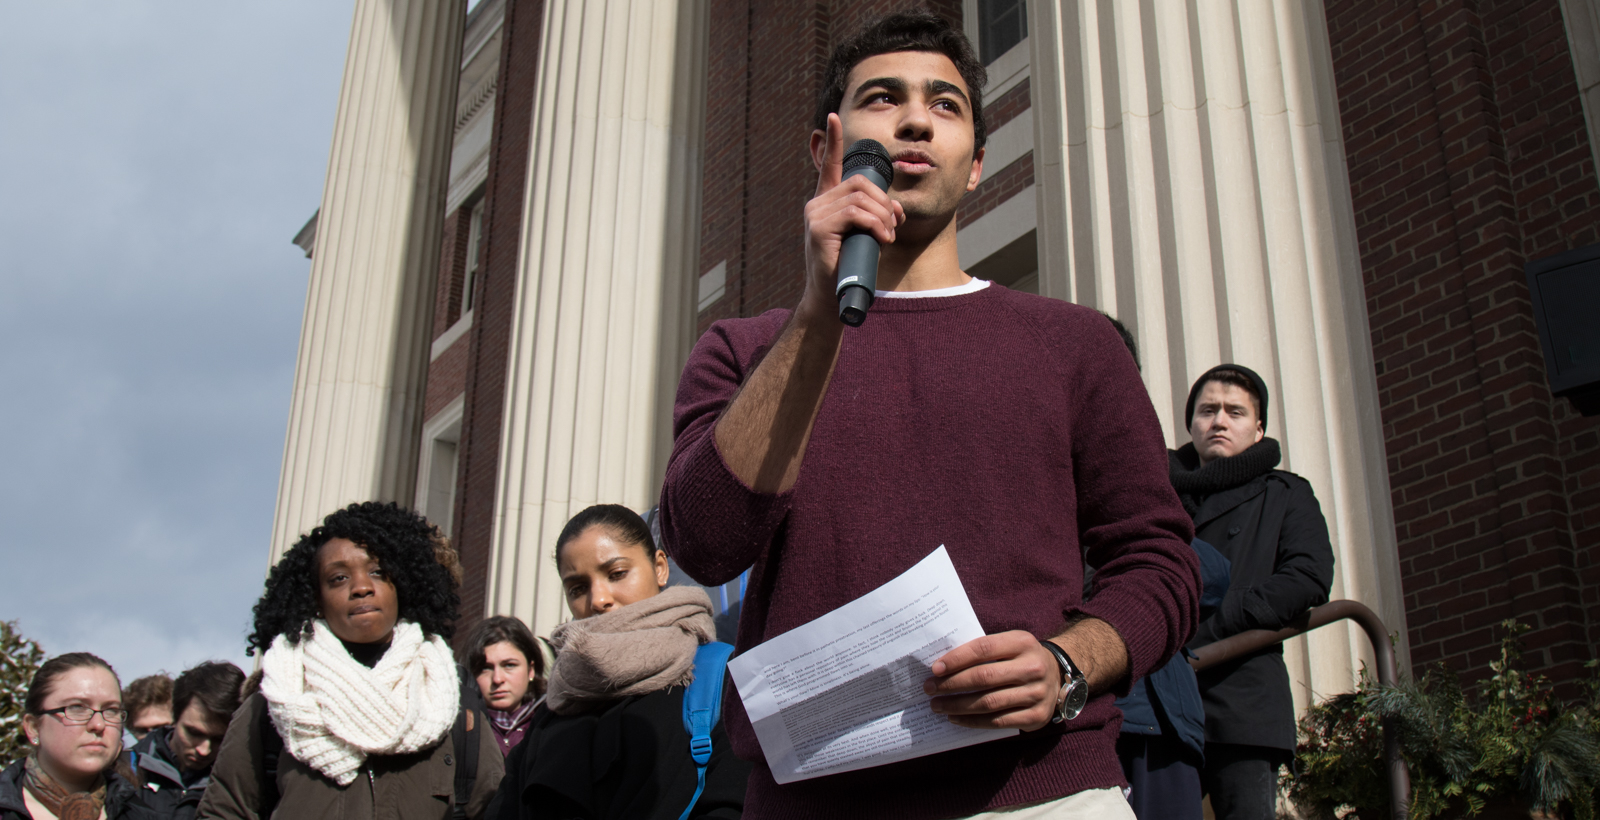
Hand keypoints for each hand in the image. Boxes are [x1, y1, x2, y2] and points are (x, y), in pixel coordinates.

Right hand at [798, 113, 904, 325]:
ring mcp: (815, 215)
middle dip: (885, 202)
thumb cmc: (852, 268)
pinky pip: (855, 213)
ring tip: (887, 236)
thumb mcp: (868, 236)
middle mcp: (818, 204)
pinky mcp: (818, 229)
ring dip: (883, 216)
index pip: (828, 165)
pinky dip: (875, 224)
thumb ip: (878, 217)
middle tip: (893, 224)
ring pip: (860, 198)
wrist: (833, 299)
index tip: (833, 118)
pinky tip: (881, 238)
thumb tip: (897, 207)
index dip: (832, 141)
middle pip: (860, 183)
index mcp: (828, 202)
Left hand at [923, 631, 1062, 731]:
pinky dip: (973, 721)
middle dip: (951, 684)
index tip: (935, 668)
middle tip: (929, 689)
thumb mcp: (1009, 644)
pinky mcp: (1036, 716)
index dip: (957, 659)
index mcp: (1023, 642)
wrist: (1057, 676)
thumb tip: (942, 666)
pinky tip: (956, 718)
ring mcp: (1037, 693)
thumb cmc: (1021, 658)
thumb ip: (984, 651)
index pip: (984, 648)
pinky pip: (998, 722)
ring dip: (957, 706)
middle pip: (984, 677)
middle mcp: (1033, 667)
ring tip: (937, 705)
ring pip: (989, 702)